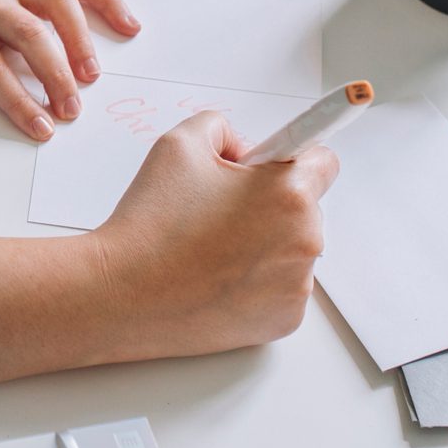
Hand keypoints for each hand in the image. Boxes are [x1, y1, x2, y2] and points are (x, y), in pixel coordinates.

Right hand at [91, 111, 338, 357]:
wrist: (123, 294)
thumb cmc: (151, 222)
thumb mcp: (179, 144)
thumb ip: (222, 127)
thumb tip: (244, 149)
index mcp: (289, 193)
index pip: (323, 161)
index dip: (289, 158)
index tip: (272, 166)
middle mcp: (306, 241)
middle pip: (305, 207)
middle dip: (269, 203)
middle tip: (218, 210)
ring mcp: (297, 287)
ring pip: (292, 249)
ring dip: (264, 243)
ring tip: (210, 249)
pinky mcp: (284, 320)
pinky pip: (281, 287)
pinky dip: (257, 282)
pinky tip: (216, 278)